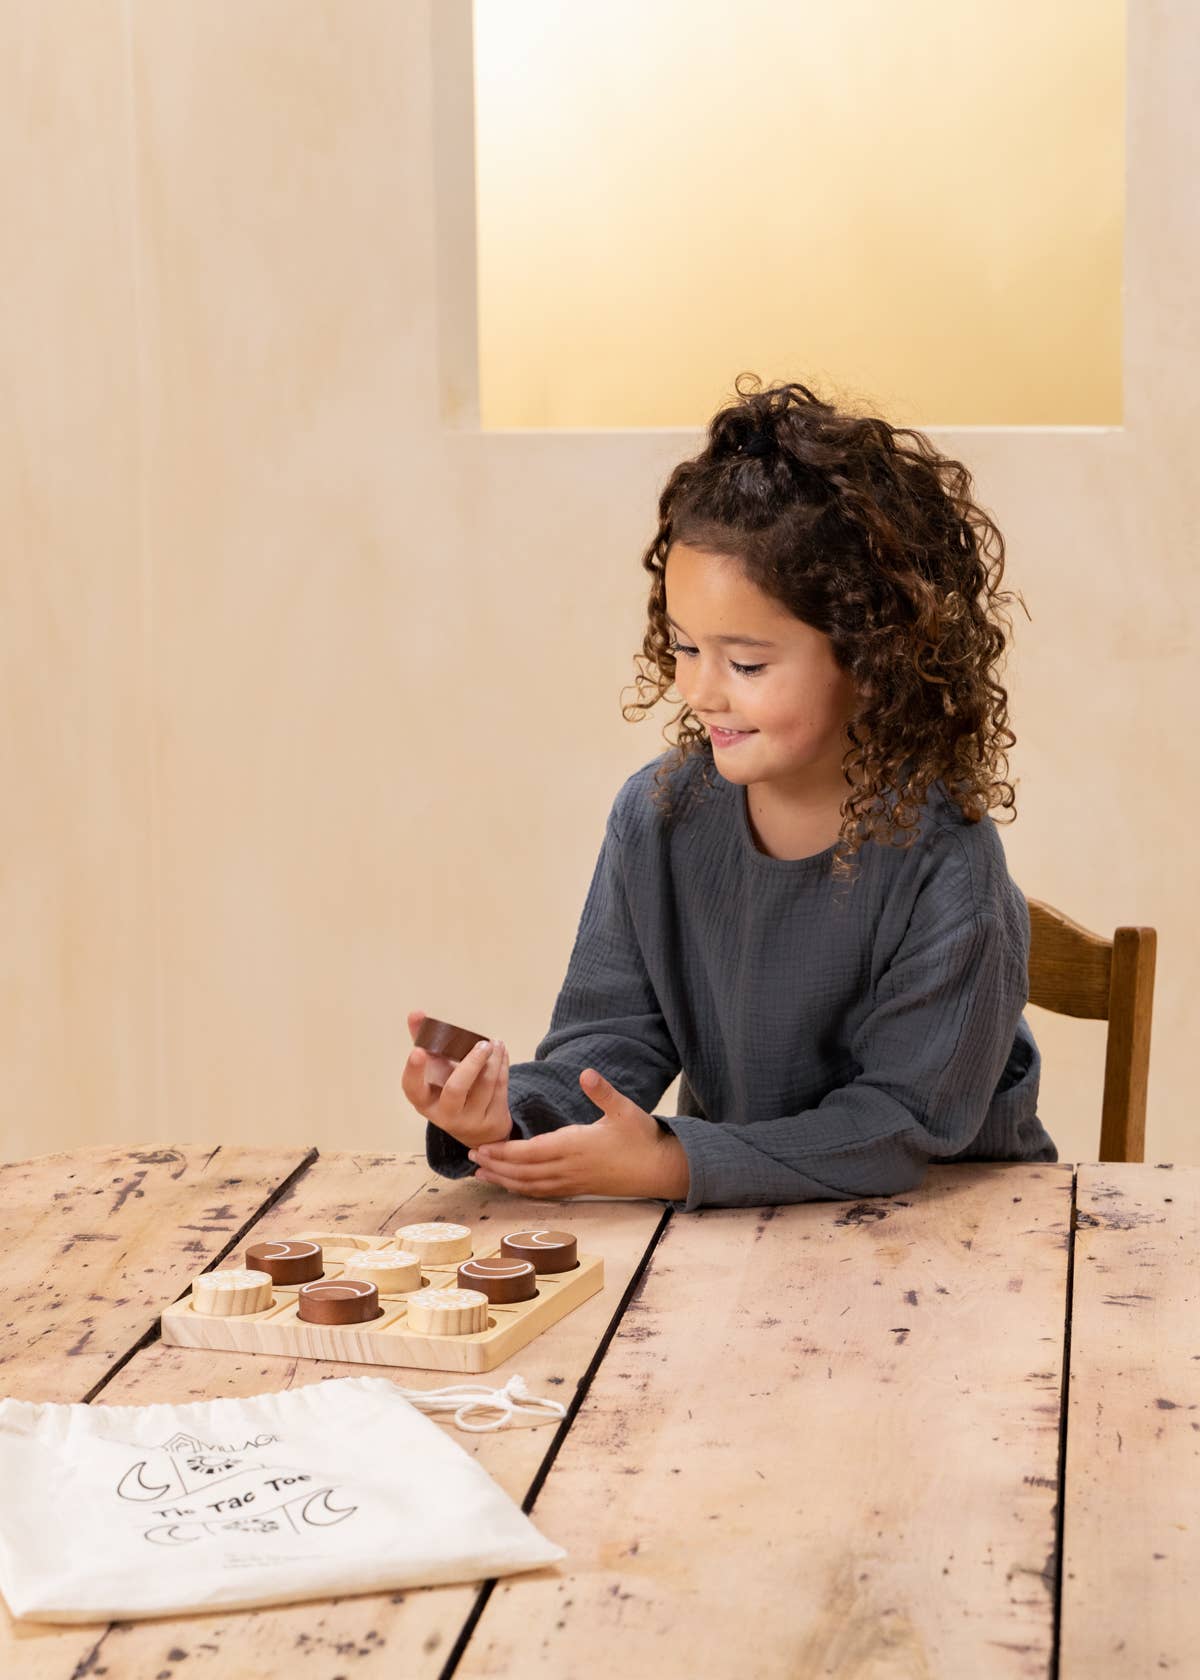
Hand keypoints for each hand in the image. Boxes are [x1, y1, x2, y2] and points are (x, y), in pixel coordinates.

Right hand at [402, 1009, 513, 1149]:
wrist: (476, 1128)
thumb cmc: (448, 1090)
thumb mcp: (434, 1071)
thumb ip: (424, 1041)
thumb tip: (416, 1013)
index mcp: (424, 1101)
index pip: (412, 1089)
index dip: (413, 1071)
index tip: (418, 1050)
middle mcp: (445, 1114)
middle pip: (456, 1089)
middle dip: (471, 1063)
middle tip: (483, 1044)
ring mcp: (470, 1120)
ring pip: (485, 1086)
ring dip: (493, 1060)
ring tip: (495, 1043)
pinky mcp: (493, 1120)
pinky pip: (500, 1088)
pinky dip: (502, 1066)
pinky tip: (501, 1052)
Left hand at [468, 1067, 689, 1200]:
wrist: (659, 1169)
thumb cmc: (642, 1137)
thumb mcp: (625, 1109)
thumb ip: (603, 1092)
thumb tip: (585, 1073)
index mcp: (576, 1146)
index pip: (531, 1152)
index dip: (505, 1152)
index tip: (482, 1146)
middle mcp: (569, 1168)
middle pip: (524, 1172)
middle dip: (495, 1166)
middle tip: (470, 1157)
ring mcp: (573, 1182)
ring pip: (530, 1186)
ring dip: (504, 1180)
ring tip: (480, 1174)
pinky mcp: (577, 1188)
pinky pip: (543, 1193)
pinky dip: (522, 1190)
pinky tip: (510, 1185)